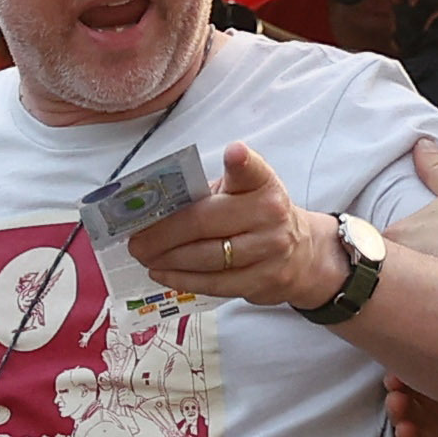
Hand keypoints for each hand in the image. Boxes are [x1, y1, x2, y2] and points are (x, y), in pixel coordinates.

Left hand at [132, 141, 349, 307]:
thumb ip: (204, 195)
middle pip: (205, 222)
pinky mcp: (263, 281)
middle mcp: (270, 213)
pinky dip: (182, 280)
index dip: (241, 162)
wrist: (302, 255)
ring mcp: (269, 249)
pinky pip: (214, 283)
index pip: (251, 170)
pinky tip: (162, 273)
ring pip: (206, 257)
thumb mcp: (240, 195)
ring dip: (167, 259)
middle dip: (162, 233)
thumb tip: (148, 210)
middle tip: (135, 240)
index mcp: (261, 183)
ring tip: (144, 257)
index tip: (234, 153)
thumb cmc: (255, 217)